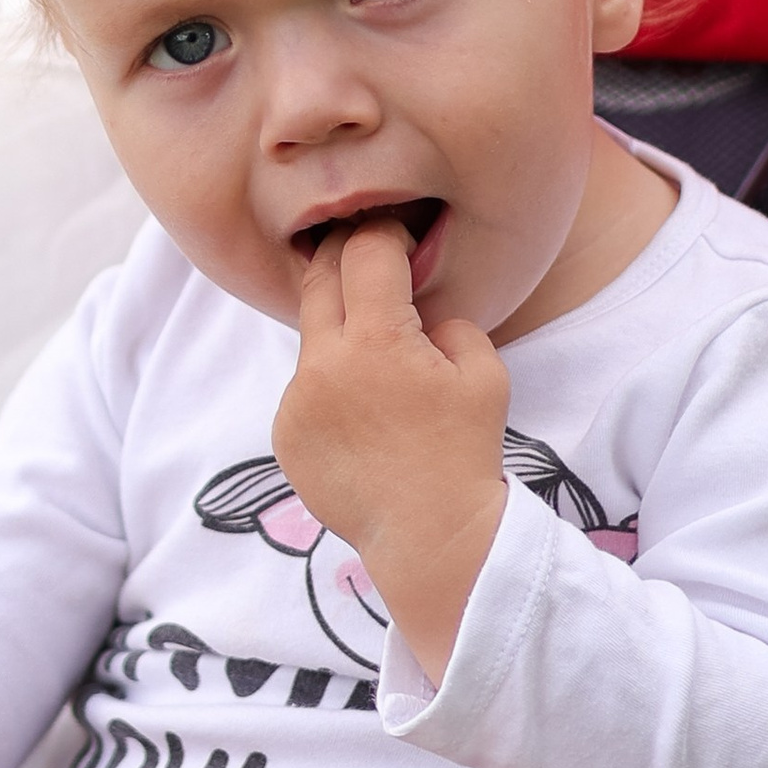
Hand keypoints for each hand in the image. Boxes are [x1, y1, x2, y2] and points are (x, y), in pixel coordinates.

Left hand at [274, 214, 509, 684]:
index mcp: (376, 341)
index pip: (366, 252)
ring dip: (339, 330)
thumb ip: (449, 321)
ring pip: (310, 336)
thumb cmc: (464, 452)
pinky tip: (363, 415)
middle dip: (344, 257)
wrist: (429, 536)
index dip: (384, 232)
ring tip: (378, 357)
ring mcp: (296, 400)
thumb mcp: (484, 372)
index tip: (399, 234)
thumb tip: (420, 310)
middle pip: (319, 278)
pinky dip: (328, 383)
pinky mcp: (284, 433)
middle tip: (369, 256)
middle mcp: (323, 363)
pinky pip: (303, 387)